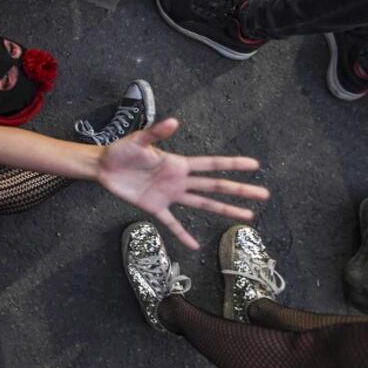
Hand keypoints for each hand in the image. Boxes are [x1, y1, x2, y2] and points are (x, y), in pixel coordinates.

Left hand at [97, 118, 267, 249]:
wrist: (103, 166)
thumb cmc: (121, 150)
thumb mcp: (138, 140)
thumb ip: (155, 133)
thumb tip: (173, 121)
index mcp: (179, 164)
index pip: (212, 164)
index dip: (233, 164)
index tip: (255, 165)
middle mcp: (179, 180)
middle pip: (215, 187)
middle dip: (240, 190)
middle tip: (264, 194)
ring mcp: (169, 196)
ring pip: (202, 205)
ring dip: (225, 210)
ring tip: (248, 217)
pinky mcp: (154, 208)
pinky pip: (172, 224)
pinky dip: (182, 234)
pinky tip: (195, 246)